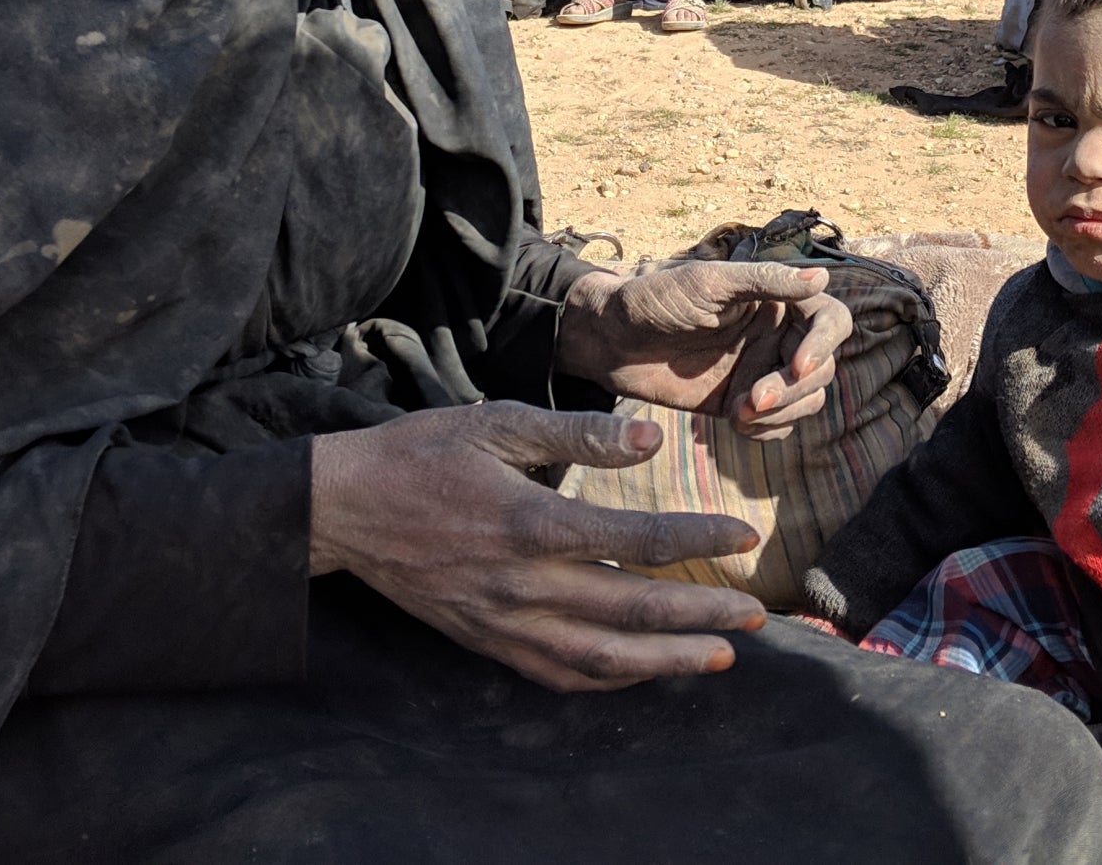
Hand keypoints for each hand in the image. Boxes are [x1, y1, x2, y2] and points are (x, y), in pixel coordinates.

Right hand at [309, 403, 765, 691]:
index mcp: (530, 522)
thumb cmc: (423, 455)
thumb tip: (650, 439)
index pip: (635, 543)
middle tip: (757, 617)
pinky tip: (646, 670)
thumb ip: (577, 433)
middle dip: (701, 617)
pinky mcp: (486, 642)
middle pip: (630, 612)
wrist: (344, 509)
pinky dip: (610, 679)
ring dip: (668, 662)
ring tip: (722, 655)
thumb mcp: (496, 423)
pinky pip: (558, 674)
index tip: (741, 541)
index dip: (695, 543)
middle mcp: (522, 583)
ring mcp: (503, 622)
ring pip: (600, 659)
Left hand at [556, 262, 851, 437]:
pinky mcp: (744, 403)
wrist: (612, 342)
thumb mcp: (708, 284)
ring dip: (782, 413)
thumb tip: (821, 277)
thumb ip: (764, 281)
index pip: (832, 320)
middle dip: (792, 388)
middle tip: (752, 398)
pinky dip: (768, 430)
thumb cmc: (656, 300)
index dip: (824, 344)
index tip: (797, 364)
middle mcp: (777, 335)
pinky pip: (780, 426)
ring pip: (806, 400)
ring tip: (739, 412)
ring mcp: (761, 370)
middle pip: (823, 368)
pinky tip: (735, 422)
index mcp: (776, 299)